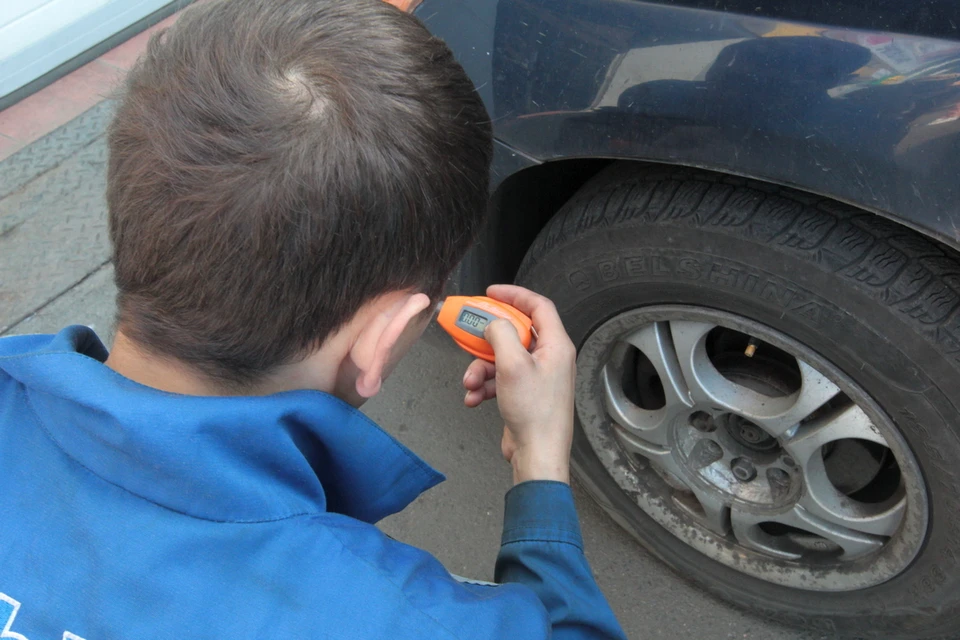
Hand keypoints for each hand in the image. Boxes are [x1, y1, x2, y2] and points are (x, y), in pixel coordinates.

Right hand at [462, 285, 575, 484]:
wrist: (537, 454)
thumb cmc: (535, 414)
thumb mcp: (512, 365)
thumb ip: (500, 335)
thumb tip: (492, 324)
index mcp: (556, 346)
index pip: (538, 307)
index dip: (515, 295)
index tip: (492, 292)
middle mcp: (549, 359)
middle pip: (515, 333)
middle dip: (487, 338)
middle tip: (469, 333)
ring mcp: (537, 377)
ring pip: (502, 358)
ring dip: (480, 368)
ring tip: (470, 382)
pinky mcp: (524, 394)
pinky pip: (499, 379)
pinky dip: (484, 386)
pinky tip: (474, 398)